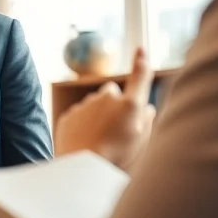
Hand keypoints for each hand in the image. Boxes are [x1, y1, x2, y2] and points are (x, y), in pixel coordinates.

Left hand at [55, 47, 156, 170]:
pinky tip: (86, 143)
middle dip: (114, 104)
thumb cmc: (117, 156)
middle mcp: (107, 98)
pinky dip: (83, 125)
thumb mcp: (141, 141)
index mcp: (129, 104)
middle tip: (116, 128)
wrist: (81, 167)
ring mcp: (86, 104)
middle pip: (112, 93)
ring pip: (94, 105)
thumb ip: (146, 121)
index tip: (140, 49)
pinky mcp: (70, 114)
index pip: (139, 77)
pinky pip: (80, 116)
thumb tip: (147, 109)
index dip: (141, 63)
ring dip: (98, 116)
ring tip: (100, 141)